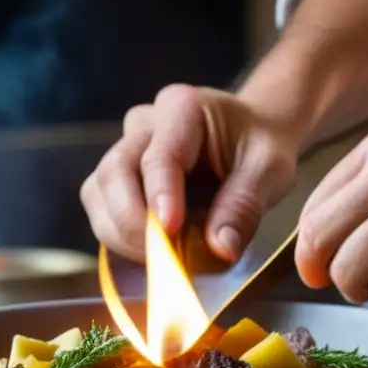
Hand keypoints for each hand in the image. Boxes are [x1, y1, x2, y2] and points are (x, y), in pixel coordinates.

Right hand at [80, 84, 298, 261]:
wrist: (250, 134)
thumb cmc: (259, 145)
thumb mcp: (269, 170)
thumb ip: (244, 206)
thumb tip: (220, 250)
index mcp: (182, 109)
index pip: (159, 157)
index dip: (159, 198)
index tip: (168, 233)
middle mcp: (144, 124)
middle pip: (113, 173)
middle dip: (130, 222)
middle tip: (162, 257)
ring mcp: (126, 148)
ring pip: (97, 191)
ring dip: (119, 232)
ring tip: (158, 257)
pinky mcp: (118, 176)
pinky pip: (101, 207)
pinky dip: (118, 235)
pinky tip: (149, 250)